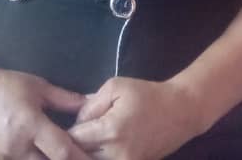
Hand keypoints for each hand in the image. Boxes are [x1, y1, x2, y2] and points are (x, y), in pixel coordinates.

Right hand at [0, 65, 92, 159]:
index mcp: (29, 125)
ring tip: (64, 155)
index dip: (81, 157)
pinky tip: (44, 154)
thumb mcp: (37, 86)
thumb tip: (89, 104)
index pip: (62, 151)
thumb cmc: (3, 84)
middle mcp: (17, 147)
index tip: (96, 158)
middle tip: (84, 157)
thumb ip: (65, 99)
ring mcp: (5, 158)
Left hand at [68, 77, 202, 158]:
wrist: (181, 111)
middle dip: (74, 146)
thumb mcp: (115, 87)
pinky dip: (101, 157)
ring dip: (86, 154)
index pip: (74, 139)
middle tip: (70, 135)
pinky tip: (100, 147)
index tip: (60, 126)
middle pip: (81, 156)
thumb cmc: (147, 95)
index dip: (65, 132)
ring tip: (84, 142)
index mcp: (110, 131)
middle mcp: (117, 154)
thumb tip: (76, 121)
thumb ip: (90, 104)